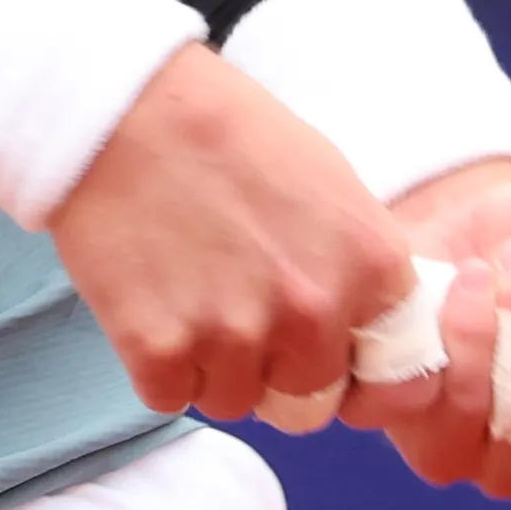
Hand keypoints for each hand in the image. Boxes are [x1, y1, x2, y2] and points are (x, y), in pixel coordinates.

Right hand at [45, 47, 417, 420]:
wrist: (123, 109)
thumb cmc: (229, 133)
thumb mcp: (333, 184)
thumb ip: (358, 267)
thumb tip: (363, 330)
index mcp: (372, 267)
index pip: (387, 369)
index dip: (345, 355)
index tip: (317, 338)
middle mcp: (314, 312)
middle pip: (307, 398)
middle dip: (274, 367)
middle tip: (236, 306)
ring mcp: (236, 337)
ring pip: (233, 400)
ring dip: (211, 365)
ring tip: (187, 290)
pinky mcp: (160, 352)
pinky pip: (169, 396)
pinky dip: (157, 363)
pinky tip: (150, 299)